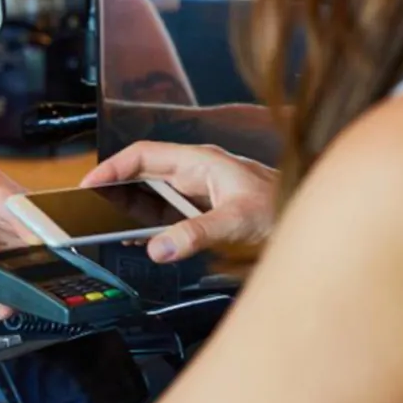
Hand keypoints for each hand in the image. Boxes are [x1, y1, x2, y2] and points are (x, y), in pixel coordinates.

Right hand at [84, 141, 277, 265]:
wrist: (312, 217)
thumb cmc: (283, 207)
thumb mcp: (236, 221)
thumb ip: (196, 234)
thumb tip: (158, 247)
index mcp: (199, 162)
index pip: (144, 155)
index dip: (113, 166)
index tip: (90, 184)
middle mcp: (196, 173)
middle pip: (145, 175)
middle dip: (117, 189)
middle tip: (92, 209)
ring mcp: (201, 192)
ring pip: (156, 197)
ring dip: (135, 211)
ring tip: (112, 226)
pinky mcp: (206, 211)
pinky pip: (170, 215)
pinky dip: (154, 226)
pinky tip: (146, 240)